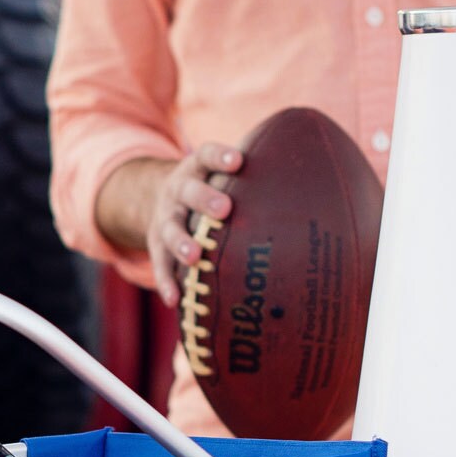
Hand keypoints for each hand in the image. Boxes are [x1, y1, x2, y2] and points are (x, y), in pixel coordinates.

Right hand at [96, 143, 242, 306]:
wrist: (157, 197)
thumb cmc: (205, 186)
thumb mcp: (214, 172)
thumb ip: (240, 173)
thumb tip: (299, 169)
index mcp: (194, 169)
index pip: (206, 156)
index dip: (220, 157)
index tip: (237, 161)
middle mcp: (177, 192)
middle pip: (189, 192)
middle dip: (205, 199)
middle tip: (224, 208)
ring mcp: (163, 219)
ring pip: (171, 230)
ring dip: (182, 242)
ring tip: (195, 256)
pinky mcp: (156, 245)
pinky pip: (160, 264)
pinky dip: (166, 281)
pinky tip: (174, 300)